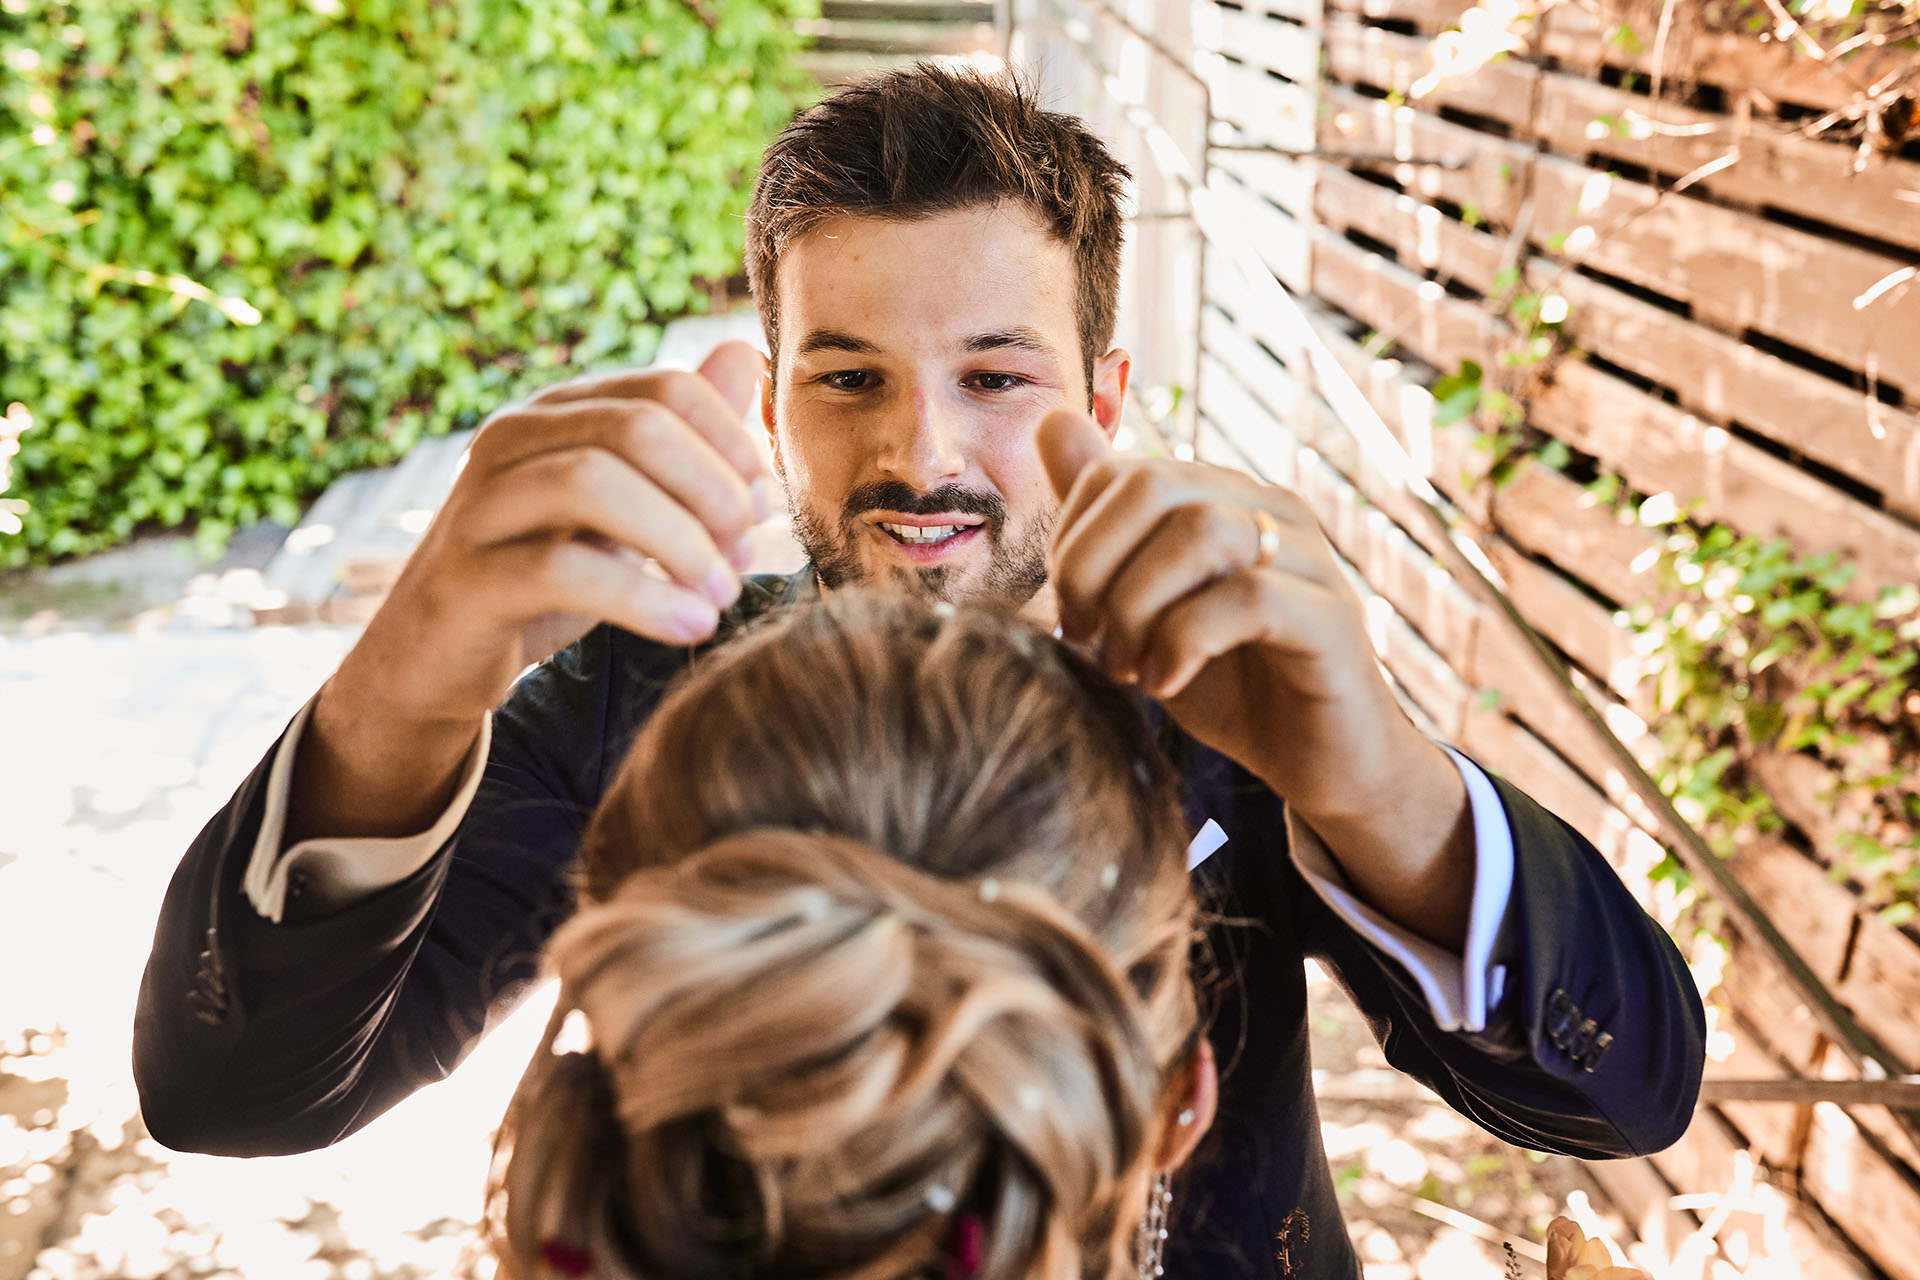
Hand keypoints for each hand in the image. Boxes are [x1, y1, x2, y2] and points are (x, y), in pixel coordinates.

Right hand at [344, 340, 773, 729]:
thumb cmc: (545, 577)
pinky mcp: (467, 577)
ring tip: (722, 595)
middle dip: (711, 490)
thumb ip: (682, 438)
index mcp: (556, 412)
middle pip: (636, 426)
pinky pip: (561, 571)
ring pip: (593, 483)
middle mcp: (511, 439)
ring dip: (681, 542)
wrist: (437, 659)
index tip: (764, 507)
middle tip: (747, 552)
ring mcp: (480, 503)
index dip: (732, 444)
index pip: (666, 389)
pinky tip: (690, 627)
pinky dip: (643, 599)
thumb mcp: (625, 509)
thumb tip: (745, 354)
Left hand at [1036, 408, 1419, 821]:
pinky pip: (1249, 598)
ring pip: (1202, 530)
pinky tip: (1164, 683)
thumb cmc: (1229, 684)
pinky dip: (1185, 642)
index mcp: (1222, 497)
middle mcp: (1269, 510)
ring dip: (1137, 605)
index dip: (1072, 540)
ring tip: (1126, 668)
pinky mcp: (1332, 618)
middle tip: (1086, 639)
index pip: (1120, 472)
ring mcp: (1308, 558)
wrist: (1319, 763)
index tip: (1070, 615)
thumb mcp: (1145, 607)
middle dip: (1093, 565)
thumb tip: (1051, 419)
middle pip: (1154, 484)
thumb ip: (1101, 527)